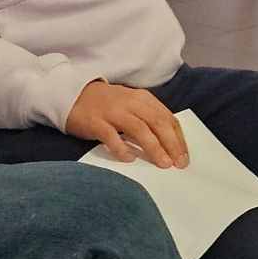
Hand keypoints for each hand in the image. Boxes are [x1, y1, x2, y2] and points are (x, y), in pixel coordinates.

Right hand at [65, 81, 189, 167]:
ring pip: (139, 129)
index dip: (178, 138)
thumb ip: (148, 119)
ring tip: (162, 163)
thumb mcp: (132, 106)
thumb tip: (169, 144)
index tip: (184, 156)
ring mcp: (113, 112)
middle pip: (157, 123)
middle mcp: (131, 103)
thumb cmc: (107, 105)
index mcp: (143, 99)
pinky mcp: (95, 122)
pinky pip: (112, 136)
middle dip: (171, 144)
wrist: (72, 94)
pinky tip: (129, 159)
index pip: (167, 118)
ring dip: (153, 147)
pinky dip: (122, 148)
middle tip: (178, 163)